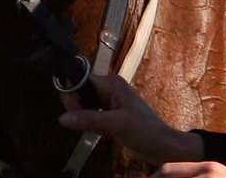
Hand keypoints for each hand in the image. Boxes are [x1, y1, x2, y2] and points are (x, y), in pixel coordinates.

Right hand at [59, 74, 204, 166]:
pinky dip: (91, 125)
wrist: (161, 145)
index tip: (70, 111)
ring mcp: (110, 102)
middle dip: (77, 108)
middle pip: (81, 92)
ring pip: (85, 105)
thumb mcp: (116, 124)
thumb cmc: (146, 130)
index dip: (73, 93)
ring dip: (85, 118)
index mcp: (112, 83)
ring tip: (95, 129)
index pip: (82, 80)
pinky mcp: (110, 115)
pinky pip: (92, 115)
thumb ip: (89, 119)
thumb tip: (64, 117)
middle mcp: (109, 89)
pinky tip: (100, 133)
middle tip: (83, 124)